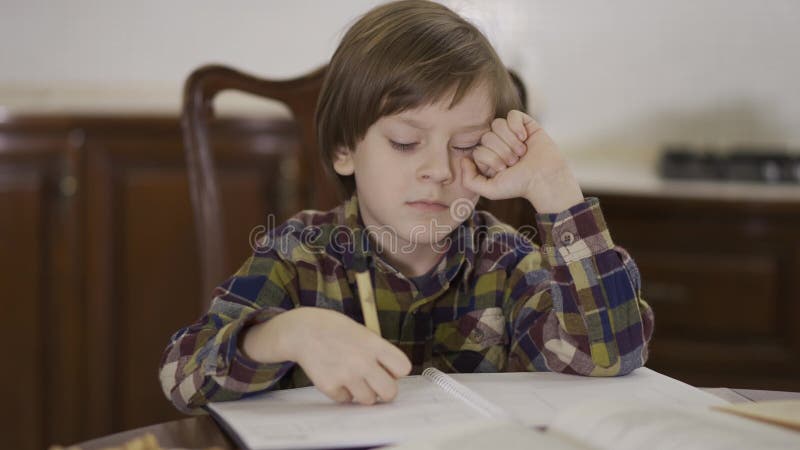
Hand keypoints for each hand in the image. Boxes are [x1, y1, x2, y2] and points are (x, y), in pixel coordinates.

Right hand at [241, 307, 411, 404]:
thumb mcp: (362, 332)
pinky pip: (346, 400)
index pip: (403, 368)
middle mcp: (362, 362)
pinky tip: (336, 376)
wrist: (302, 331)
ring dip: (364, 392)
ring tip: (354, 378)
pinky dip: (343, 392)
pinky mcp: (329, 386)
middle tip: (377, 384)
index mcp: (374, 344)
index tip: (389, 369)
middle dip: (385, 390)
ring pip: (368, 400)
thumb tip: (391, 375)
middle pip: (390, 392)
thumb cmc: (335, 329)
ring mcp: (346, 376)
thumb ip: (377, 351)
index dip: (397, 371)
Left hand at [461, 110, 583, 212]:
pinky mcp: (525, 124)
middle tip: (515, 162)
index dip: (491, 159)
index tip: (504, 170)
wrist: (545, 179)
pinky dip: (517, 127)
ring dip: (510, 141)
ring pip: (498, 124)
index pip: (477, 149)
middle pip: (487, 136)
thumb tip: (463, 159)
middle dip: (502, 151)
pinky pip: (512, 115)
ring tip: (522, 152)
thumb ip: (469, 180)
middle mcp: (497, 144)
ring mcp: (510, 133)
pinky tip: (525, 138)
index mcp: (487, 157)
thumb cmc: (519, 185)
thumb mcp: (490, 190)